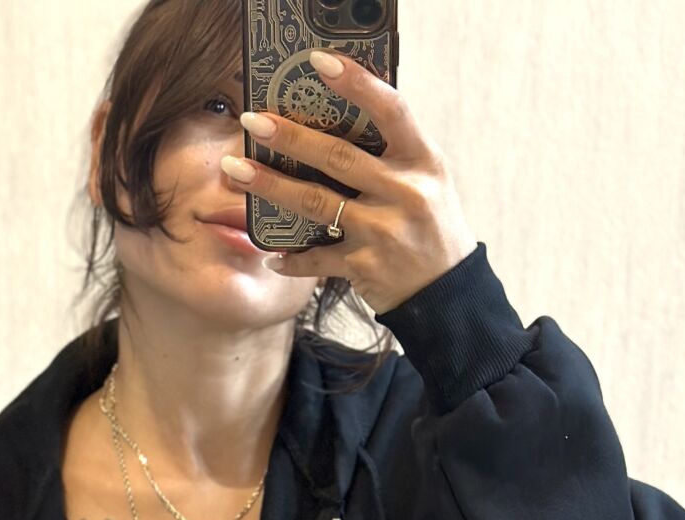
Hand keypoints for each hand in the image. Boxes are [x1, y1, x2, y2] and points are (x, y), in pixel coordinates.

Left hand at [220, 49, 478, 314]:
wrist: (448, 293)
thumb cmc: (431, 226)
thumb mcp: (426, 180)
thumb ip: (392, 151)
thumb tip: (337, 116)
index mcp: (422, 160)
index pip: (391, 109)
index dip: (356, 82)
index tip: (318, 62)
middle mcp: (405, 192)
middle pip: (338, 156)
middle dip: (289, 137)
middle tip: (251, 121)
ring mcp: (383, 231)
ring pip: (316, 203)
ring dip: (271, 186)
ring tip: (236, 171)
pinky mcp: (365, 266)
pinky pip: (318, 258)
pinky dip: (292, 259)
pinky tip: (271, 255)